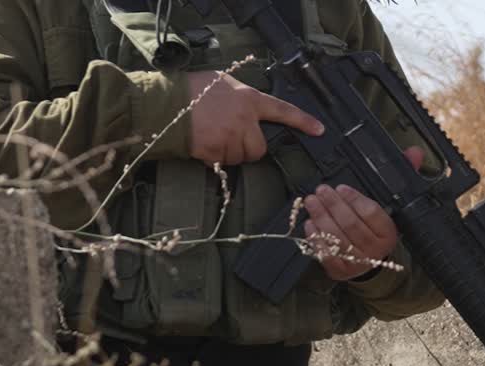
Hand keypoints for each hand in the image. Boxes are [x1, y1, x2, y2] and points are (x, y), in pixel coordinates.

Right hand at [185, 71, 324, 165]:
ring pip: (239, 158)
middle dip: (246, 148)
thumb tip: (248, 113)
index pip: (282, 110)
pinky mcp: (214, 151)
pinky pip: (220, 163)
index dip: (303, 121)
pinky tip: (201, 143)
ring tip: (210, 135)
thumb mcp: (223, 84)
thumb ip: (241, 98)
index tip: (319, 130)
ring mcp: (229, 137)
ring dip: (227, 153)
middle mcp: (244, 119)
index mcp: (249, 99)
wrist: (164, 103)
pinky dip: (212, 158)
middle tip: (229, 137)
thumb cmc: (191, 90)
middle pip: (258, 149)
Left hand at [304, 147, 424, 281]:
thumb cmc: (376, 227)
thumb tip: (414, 152)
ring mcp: (357, 263)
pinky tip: (310, 223)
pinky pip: (325, 253)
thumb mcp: (389, 203)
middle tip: (322, 190)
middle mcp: (375, 251)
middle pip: (351, 225)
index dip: (355, 199)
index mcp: (389, 233)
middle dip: (333, 205)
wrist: (370, 260)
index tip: (342, 188)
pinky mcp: (340, 271)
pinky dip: (315, 237)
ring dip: (321, 217)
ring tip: (311, 201)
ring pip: (336, 238)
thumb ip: (401, 176)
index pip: (372, 214)